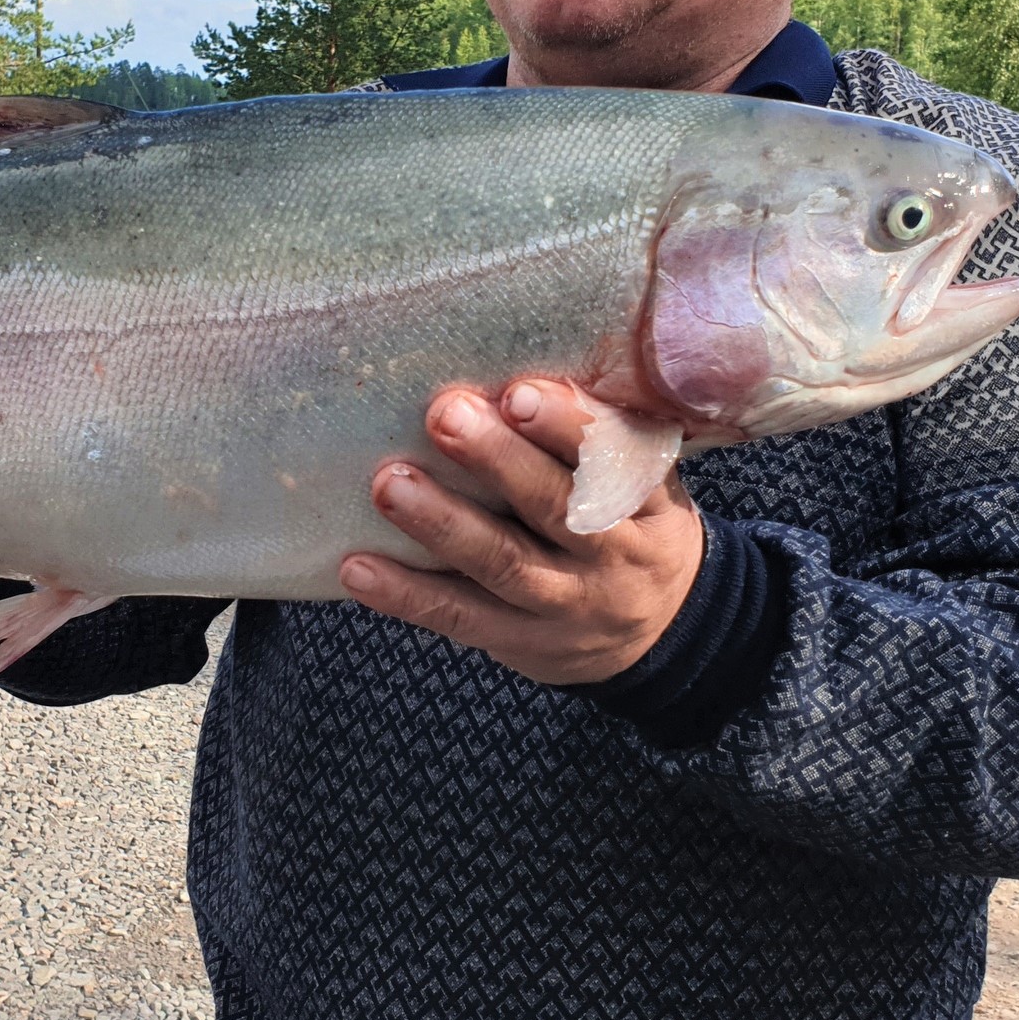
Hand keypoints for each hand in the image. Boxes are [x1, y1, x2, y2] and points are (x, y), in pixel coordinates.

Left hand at [337, 379, 704, 684]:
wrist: (660, 635)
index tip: (518, 393)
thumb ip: (596, 437)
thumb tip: (510, 376)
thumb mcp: (643, 484)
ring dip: (441, 522)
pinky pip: (461, 618)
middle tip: (445, 416)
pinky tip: (358, 567)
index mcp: (648, 506)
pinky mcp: (522, 643)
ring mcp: (567, 607)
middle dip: (498, 461)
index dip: (568, 429)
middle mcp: (615, 558)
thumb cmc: (632, 527)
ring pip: (503, 565)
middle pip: (557, 509)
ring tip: (390, 484)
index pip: (617, 463)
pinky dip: (407, 595)